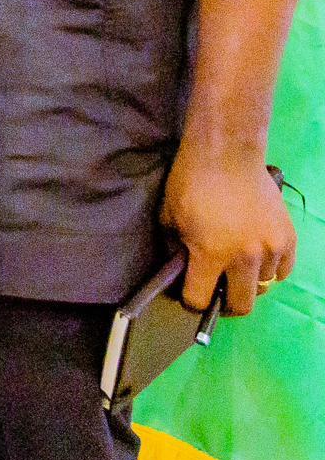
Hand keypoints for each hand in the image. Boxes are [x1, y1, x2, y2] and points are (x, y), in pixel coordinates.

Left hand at [163, 147, 295, 316]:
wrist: (227, 154)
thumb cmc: (191, 182)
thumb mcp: (170, 218)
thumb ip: (177, 250)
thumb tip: (183, 270)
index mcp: (210, 254)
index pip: (200, 299)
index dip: (192, 301)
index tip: (190, 294)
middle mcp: (245, 258)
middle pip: (240, 305)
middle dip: (224, 304)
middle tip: (217, 292)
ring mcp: (271, 249)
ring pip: (263, 287)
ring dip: (248, 283)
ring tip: (237, 268)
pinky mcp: (288, 239)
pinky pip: (283, 271)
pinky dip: (270, 270)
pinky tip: (257, 258)